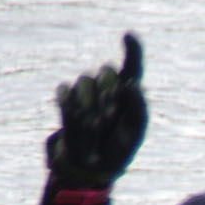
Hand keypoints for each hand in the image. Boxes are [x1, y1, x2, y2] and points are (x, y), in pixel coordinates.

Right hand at [45, 33, 146, 187]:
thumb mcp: (134, 134)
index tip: (128, 37)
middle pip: (107, 72)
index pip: (132, 66)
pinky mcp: (66, 98)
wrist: (88, 168)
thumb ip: (138, 109)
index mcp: (128, 95)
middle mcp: (107, 88)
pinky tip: (78, 121)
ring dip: (90, 105)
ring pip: (86, 81)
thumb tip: (132, 83)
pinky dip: (72, 107)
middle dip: (109, 94)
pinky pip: (66, 91)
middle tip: (109, 118)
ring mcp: (85, 92)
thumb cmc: (117, 151)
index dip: (132, 49)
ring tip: (94, 127)